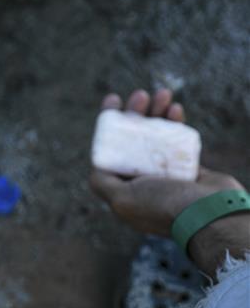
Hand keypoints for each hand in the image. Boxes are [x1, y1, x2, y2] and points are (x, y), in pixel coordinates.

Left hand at [89, 89, 247, 275]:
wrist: (211, 214)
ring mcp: (166, 172)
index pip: (110, 150)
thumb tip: (95, 168)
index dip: (109, 124)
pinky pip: (178, 140)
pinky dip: (176, 123)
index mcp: (124, 188)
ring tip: (162, 93)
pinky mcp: (188, 166)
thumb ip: (103, 183)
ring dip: (157, 112)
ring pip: (156, 135)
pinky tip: (175, 109)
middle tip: (141, 95)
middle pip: (133, 138)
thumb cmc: (165, 205)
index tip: (113, 101)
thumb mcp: (123, 199)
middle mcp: (143, 179)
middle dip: (135, 113)